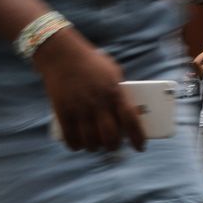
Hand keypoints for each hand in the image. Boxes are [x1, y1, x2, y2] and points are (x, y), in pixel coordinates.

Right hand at [33, 29, 145, 152]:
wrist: (61, 55)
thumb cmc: (91, 63)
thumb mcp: (113, 73)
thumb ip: (120, 92)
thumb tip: (129, 111)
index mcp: (115, 93)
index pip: (131, 121)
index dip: (138, 138)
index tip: (140, 148)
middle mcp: (98, 103)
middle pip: (111, 136)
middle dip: (114, 145)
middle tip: (114, 145)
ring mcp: (80, 109)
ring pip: (91, 141)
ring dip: (95, 147)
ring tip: (96, 144)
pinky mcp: (63, 112)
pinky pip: (71, 138)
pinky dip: (76, 145)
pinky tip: (79, 145)